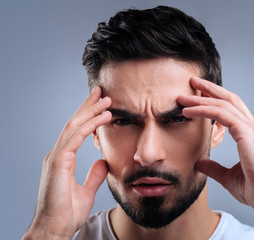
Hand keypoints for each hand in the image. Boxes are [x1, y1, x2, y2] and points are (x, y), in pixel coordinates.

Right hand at [23, 86, 111, 239]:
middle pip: (74, 123)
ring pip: (74, 126)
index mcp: (63, 159)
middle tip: (101, 92)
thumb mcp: (86, 190)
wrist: (54, 230)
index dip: (88, 116)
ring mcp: (56, 157)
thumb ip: (93, 174)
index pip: (76, 131)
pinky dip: (89, 126)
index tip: (101, 105)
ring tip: (106, 100)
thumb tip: (102, 162)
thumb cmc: (66, 213)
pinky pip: (75, 138)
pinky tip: (102, 118)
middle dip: (88, 106)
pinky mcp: (58, 163)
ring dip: (90, 111)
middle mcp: (58, 154)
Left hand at [178, 77, 253, 238]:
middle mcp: (252, 127)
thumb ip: (213, 167)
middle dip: (210, 89)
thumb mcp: (227, 176)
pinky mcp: (247, 133)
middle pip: (229, 98)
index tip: (198, 95)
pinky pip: (221, 114)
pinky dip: (203, 109)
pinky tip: (188, 111)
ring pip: (223, 103)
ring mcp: (251, 128)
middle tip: (193, 82)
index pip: (231, 108)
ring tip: (183, 97)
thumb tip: (199, 162)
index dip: (215, 99)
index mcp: (250, 134)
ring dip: (201, 97)